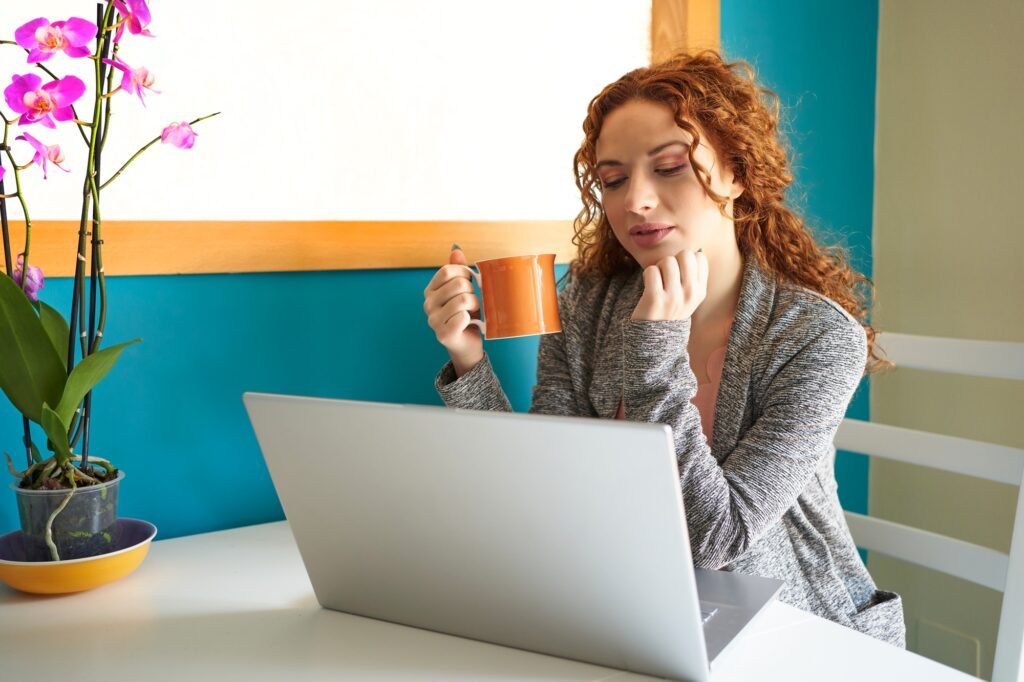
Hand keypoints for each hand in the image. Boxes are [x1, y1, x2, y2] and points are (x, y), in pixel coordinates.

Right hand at [423, 247, 483, 375]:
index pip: (448, 271)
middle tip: (472, 303)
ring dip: (474, 306)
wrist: (467, 343)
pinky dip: (470, 319)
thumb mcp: (463, 290)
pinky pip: (462, 317)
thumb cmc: (466, 314)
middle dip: (472, 292)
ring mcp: (433, 321)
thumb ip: (458, 269)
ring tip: (472, 313)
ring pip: (463, 300)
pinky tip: (468, 324)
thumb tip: (456, 249)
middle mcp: (428, 304)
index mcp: (430, 290)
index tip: (470, 283)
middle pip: (457, 284)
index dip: (464, 274)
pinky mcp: (443, 335)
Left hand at [630, 249, 708, 320]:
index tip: (679, 274)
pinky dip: (646, 275)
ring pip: (667, 261)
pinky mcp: (655, 299)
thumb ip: (693, 276)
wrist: (653, 338)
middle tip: (665, 276)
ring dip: (658, 267)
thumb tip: (697, 251)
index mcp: (700, 291)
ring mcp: (673, 297)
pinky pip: (651, 270)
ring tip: (657, 282)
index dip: (685, 261)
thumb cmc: (668, 309)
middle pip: (684, 254)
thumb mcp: (688, 297)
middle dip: (672, 260)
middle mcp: (690, 294)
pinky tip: (648, 286)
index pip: (699, 257)